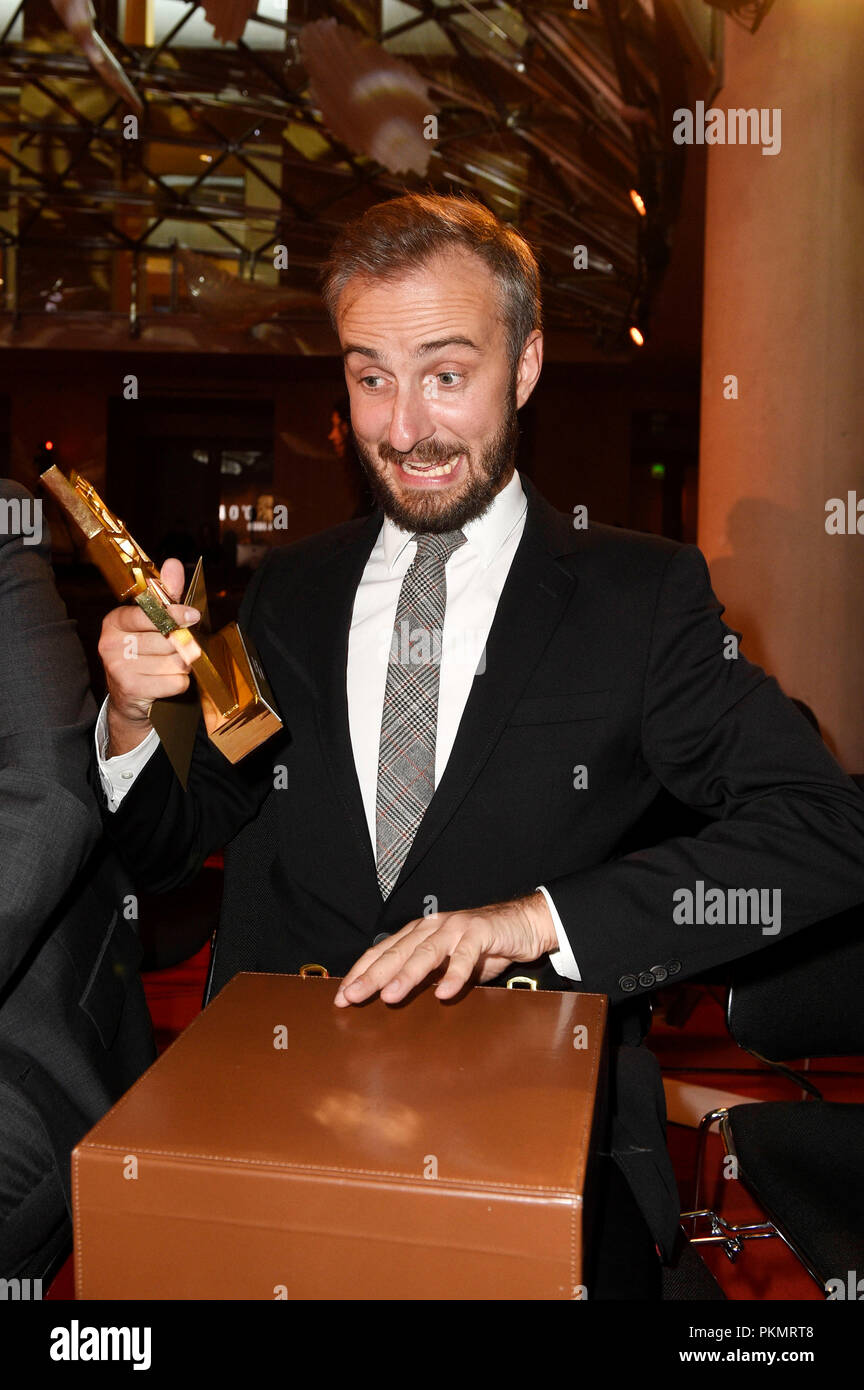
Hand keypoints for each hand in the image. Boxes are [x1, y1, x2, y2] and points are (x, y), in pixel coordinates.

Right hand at [99, 557, 200, 755]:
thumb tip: (172, 564)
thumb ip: (164, 593)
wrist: (129, 699)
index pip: (148, 613)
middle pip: (168, 639)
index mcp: (114, 621)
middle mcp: (110, 643)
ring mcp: (118, 668)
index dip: (174, 614)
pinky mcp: (131, 689)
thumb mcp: (152, 621)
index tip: (193, 615)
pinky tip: (167, 681)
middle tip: (177, 649)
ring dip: (182, 664)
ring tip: (169, 666)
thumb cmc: (144, 653)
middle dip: (181, 645)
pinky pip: (176, 681)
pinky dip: (180, 682)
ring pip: (175, 661)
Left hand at [333, 891, 557, 1006]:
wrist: (522, 924)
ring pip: (425, 953)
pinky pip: (465, 956)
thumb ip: (425, 976)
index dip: (361, 972)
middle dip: (371, 976)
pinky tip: (444, 992)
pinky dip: (454, 974)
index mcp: (419, 933)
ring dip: (406, 975)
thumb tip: (394, 997)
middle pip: (397, 952)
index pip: (383, 952)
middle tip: (353, 996)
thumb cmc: (482, 946)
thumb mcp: (447, 964)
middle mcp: (432, 926)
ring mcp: (455, 928)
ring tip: (389, 996)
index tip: (342, 995)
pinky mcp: (480, 932)